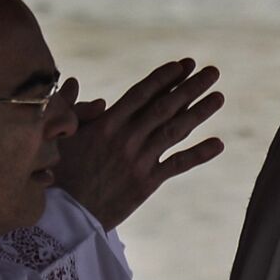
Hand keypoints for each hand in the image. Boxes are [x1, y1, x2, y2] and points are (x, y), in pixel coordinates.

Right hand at [54, 59, 224, 228]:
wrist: (66, 215)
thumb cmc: (60, 173)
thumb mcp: (60, 135)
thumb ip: (71, 108)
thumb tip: (74, 82)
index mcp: (106, 124)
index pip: (141, 94)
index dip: (164, 78)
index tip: (184, 65)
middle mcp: (126, 138)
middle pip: (164, 107)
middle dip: (190, 87)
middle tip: (212, 72)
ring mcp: (139, 160)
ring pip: (175, 130)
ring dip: (199, 112)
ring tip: (219, 97)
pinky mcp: (146, 182)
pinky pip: (177, 165)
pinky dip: (199, 154)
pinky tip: (218, 144)